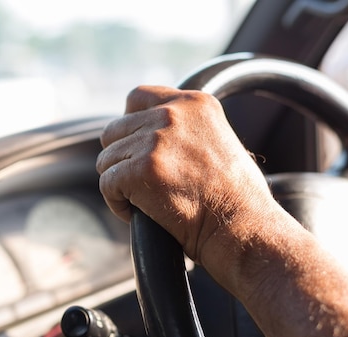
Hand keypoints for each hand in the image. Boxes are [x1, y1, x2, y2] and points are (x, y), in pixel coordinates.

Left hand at [96, 85, 280, 291]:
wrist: (241, 227)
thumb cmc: (235, 197)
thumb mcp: (218, 140)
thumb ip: (185, 128)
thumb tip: (149, 134)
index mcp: (193, 103)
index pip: (137, 98)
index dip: (130, 124)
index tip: (137, 148)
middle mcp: (171, 115)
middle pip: (115, 130)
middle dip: (123, 158)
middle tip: (143, 184)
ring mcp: (154, 141)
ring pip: (107, 159)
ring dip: (119, 182)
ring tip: (145, 200)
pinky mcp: (139, 170)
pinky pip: (107, 183)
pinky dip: (117, 203)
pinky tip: (139, 212)